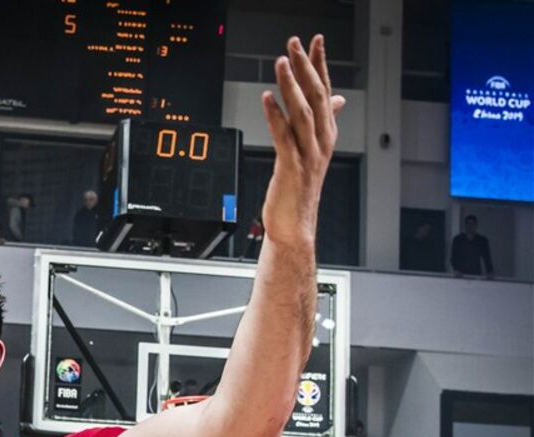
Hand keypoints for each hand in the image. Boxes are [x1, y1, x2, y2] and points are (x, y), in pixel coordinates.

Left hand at [259, 36, 344, 249]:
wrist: (296, 226)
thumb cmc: (300, 190)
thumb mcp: (313, 151)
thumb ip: (323, 123)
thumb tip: (338, 100)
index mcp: (326, 134)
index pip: (325, 91)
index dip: (320, 65)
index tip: (315, 41)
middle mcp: (321, 141)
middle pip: (316, 96)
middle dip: (306, 67)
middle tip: (296, 42)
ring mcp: (308, 154)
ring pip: (303, 112)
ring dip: (292, 86)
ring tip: (282, 62)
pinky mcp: (291, 168)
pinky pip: (284, 137)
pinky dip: (276, 116)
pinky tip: (267, 99)